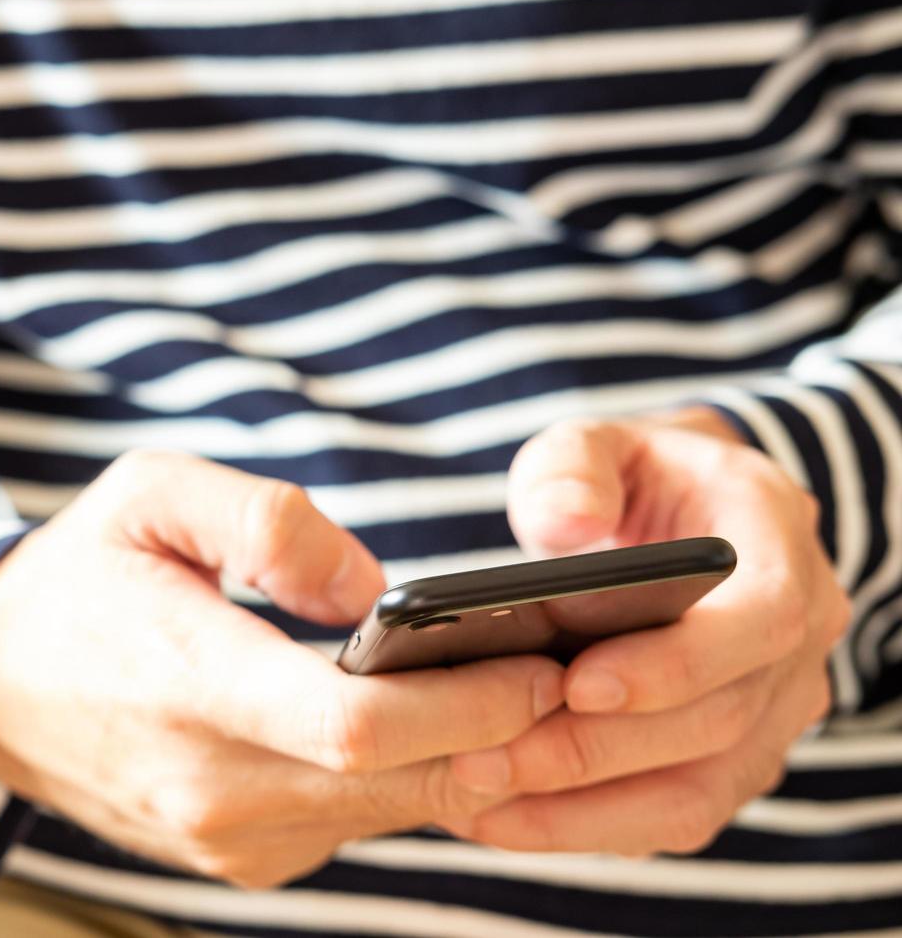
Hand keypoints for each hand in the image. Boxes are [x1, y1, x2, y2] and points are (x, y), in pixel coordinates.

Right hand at [0, 450, 564, 886]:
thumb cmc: (77, 576)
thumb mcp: (147, 493)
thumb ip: (263, 520)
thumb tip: (369, 588)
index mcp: (187, 684)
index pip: (357, 726)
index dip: (468, 701)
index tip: (546, 662)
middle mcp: (211, 785)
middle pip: (398, 783)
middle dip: (499, 733)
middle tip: (572, 670)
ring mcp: (225, 837)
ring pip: (389, 812)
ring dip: (465, 758)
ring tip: (522, 688)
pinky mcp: (239, 856)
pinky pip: (356, 824)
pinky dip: (411, 779)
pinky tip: (437, 721)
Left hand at [446, 409, 849, 855]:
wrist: (676, 518)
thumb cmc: (630, 478)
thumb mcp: (599, 443)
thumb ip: (574, 466)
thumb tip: (563, 525)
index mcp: (780, 554)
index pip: (758, 622)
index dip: (676, 663)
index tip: (580, 683)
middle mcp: (793, 648)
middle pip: (715, 722)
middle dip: (594, 748)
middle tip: (483, 758)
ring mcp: (770, 715)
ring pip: (695, 789)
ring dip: (582, 806)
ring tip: (475, 798)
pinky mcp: (729, 763)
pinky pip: (670, 816)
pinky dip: (585, 826)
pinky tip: (497, 818)